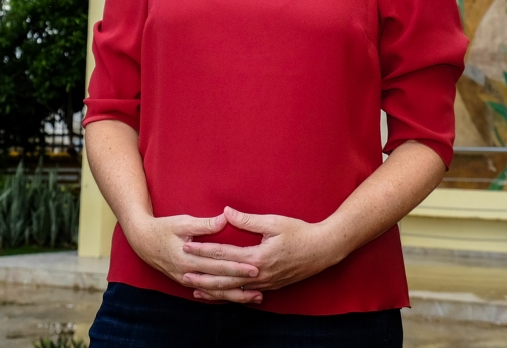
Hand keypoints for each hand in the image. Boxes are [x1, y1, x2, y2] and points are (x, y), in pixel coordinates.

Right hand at [123, 213, 263, 303]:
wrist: (142, 241)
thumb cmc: (163, 228)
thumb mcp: (183, 221)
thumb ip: (205, 224)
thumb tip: (225, 218)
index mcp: (188, 257)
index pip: (217, 264)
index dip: (236, 266)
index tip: (254, 266)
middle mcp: (187, 272)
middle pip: (218, 280)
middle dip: (240, 282)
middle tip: (260, 282)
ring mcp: (186, 279)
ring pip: (214, 291)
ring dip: (234, 295)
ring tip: (255, 297)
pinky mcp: (185, 281)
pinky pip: (206, 292)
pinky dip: (221, 296)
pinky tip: (235, 298)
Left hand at [180, 207, 345, 300]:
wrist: (323, 250)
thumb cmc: (300, 232)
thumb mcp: (274, 222)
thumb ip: (248, 220)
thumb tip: (226, 212)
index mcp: (258, 257)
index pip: (224, 253)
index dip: (204, 249)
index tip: (188, 245)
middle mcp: (260, 274)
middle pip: (225, 277)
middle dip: (203, 274)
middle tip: (182, 271)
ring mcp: (265, 283)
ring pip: (234, 290)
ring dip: (213, 289)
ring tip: (195, 288)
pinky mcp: (270, 287)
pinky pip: (245, 293)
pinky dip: (230, 294)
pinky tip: (221, 294)